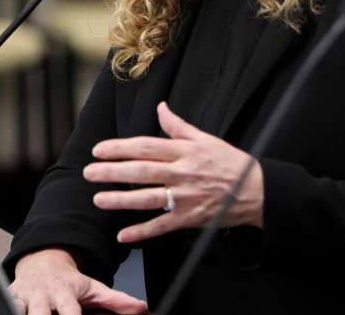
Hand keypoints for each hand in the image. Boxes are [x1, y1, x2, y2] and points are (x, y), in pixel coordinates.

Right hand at [9, 248, 147, 314]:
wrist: (43, 262)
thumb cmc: (69, 282)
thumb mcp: (94, 288)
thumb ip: (117, 301)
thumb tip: (141, 309)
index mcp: (66, 293)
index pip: (70, 313)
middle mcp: (45, 296)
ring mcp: (26, 298)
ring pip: (20, 312)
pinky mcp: (9, 298)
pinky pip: (4, 306)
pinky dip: (5, 310)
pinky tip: (6, 311)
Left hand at [84, 101, 264, 242]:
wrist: (255, 189)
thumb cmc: (230, 162)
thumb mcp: (206, 139)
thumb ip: (179, 126)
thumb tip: (161, 107)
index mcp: (185, 151)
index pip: (146, 146)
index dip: (120, 148)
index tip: (99, 150)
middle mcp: (182, 173)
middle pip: (141, 171)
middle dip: (112, 171)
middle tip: (89, 172)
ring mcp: (185, 196)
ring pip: (147, 198)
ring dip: (120, 200)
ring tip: (99, 199)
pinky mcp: (189, 217)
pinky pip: (162, 225)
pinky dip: (142, 232)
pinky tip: (124, 235)